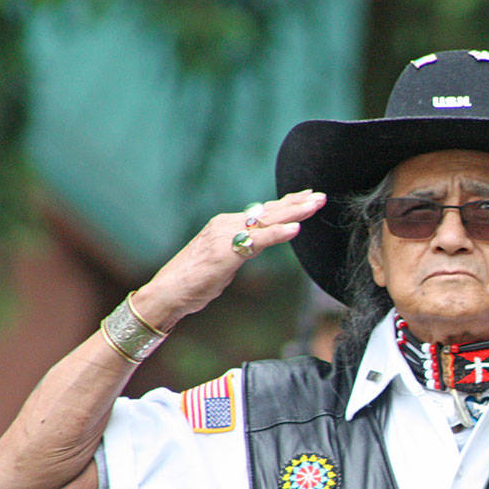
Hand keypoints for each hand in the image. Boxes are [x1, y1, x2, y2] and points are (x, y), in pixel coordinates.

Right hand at [133, 190, 326, 329]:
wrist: (168, 292)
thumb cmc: (195, 280)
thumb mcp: (225, 259)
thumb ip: (242, 248)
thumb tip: (257, 244)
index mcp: (226, 224)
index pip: (263, 211)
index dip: (287, 203)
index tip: (308, 197)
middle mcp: (226, 224)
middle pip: (269, 211)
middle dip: (297, 203)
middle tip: (321, 196)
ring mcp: (225, 236)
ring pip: (267, 222)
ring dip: (294, 213)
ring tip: (315, 205)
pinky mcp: (226, 252)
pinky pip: (257, 241)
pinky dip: (278, 234)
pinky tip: (296, 228)